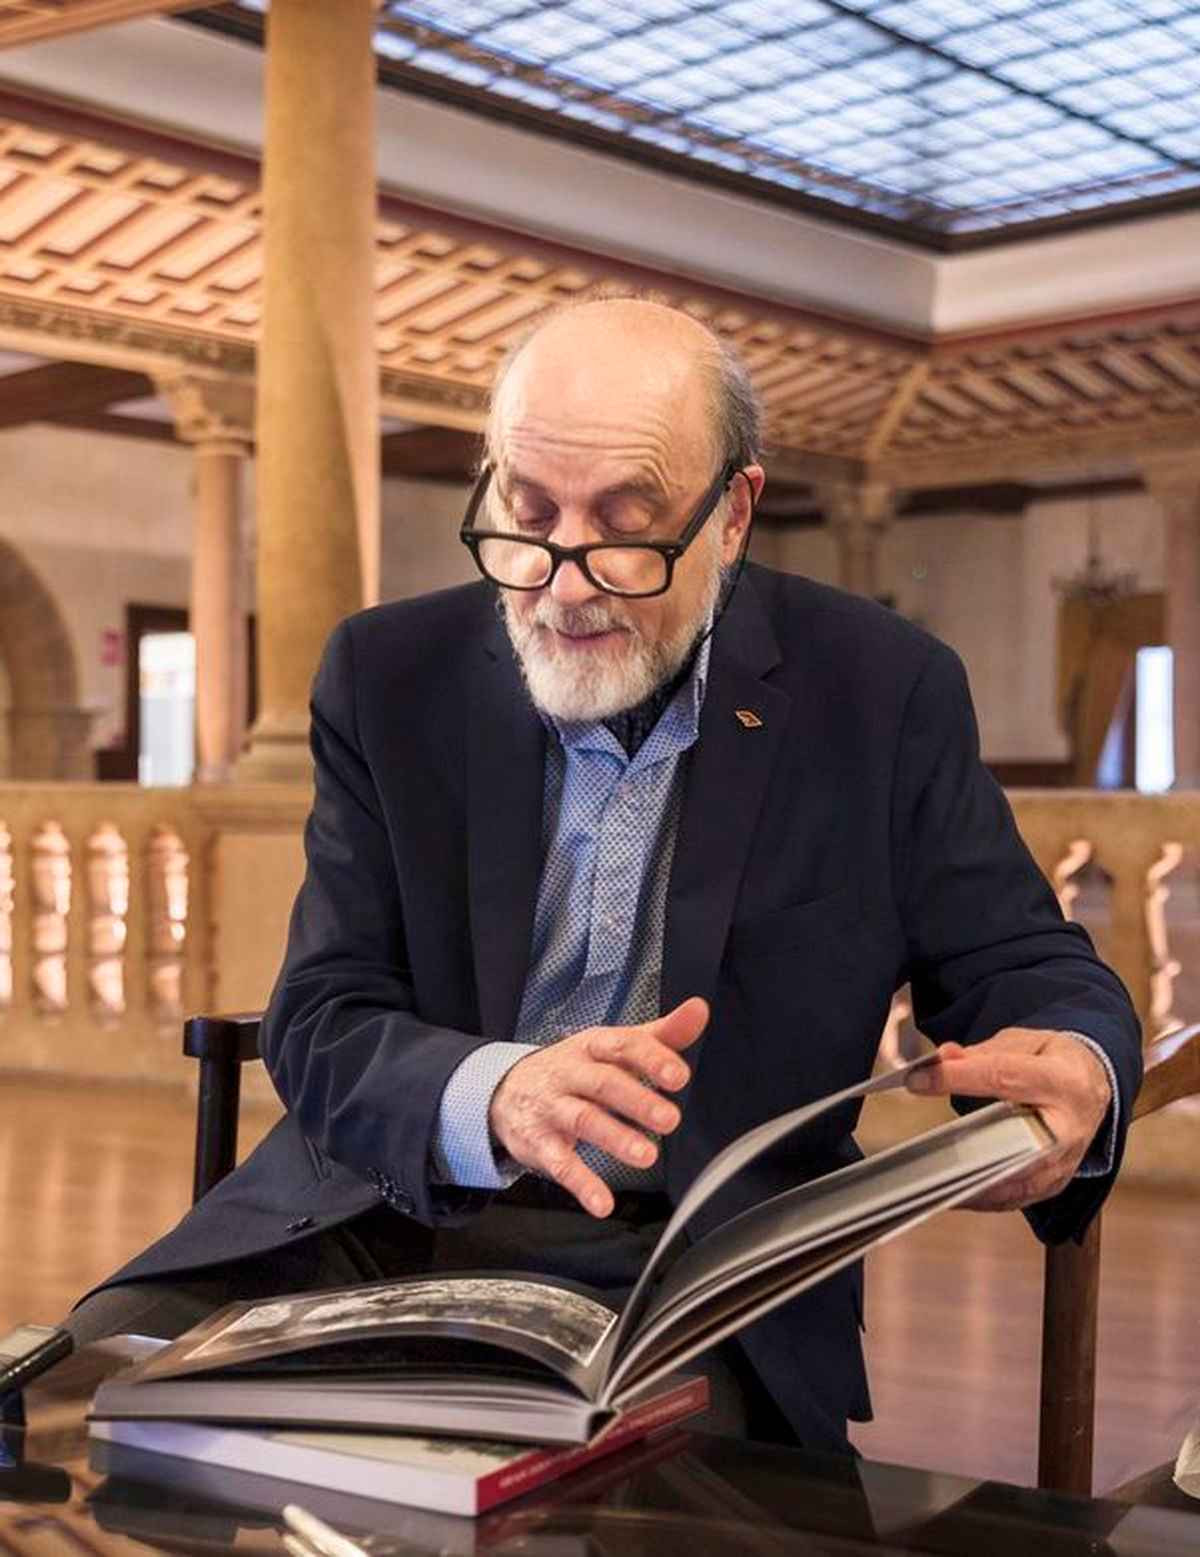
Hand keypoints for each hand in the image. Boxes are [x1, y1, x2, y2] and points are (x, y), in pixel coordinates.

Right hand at [488, 997, 707, 1217]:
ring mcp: (552, 1107)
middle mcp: (571, 1073)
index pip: (622, 1046)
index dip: (651, 1060)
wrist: (507, 1087)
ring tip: (646, 1156)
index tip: (679, 1076)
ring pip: (583, 1120)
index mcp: (593, 1046)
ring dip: (615, 1138)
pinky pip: (558, 1163)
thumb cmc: (576, 1067)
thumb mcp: (614, 1046)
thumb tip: (699, 1011)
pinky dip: (581, 1184)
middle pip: (603, 1084)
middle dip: (636, 1101)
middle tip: (669, 1118)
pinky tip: (602, 1202)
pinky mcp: (538, 1142)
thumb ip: (660, 1034)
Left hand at [906, 1028, 1112, 1210]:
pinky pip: (1017, 1197)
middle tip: (925, 1146)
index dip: (956, 1077)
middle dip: (968, 1143)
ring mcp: (1066, 1161)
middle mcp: (1070, 1126)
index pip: (1002, 1077)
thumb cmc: (1053, 1061)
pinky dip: (984, 1197)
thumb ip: (981, 1053)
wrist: (1093, 1087)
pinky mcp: (1057, 1183)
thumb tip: (943, 1058)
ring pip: (1016, 1179)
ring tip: (932, 1181)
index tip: (916, 1080)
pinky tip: (953, 1193)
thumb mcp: (1023, 1043)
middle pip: (1014, 1138)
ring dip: (973, 1181)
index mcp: (1063, 1081)